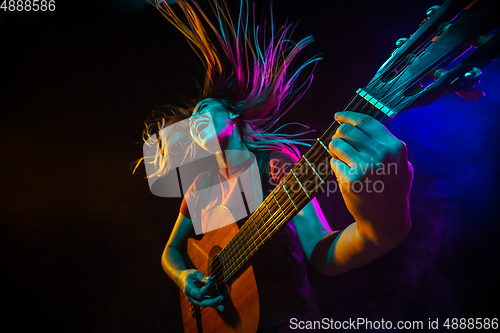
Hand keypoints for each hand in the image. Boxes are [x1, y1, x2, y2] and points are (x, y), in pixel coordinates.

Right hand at [178, 269, 224, 310]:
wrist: (181, 280)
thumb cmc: (188, 275)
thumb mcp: (194, 273)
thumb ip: (202, 277)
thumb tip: (212, 280)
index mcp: (188, 290)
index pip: (199, 294)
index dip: (207, 289)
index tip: (212, 282)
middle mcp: (191, 298)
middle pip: (202, 303)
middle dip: (213, 302)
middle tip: (222, 298)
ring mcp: (194, 301)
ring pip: (205, 305)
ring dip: (216, 305)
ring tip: (225, 305)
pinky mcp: (199, 301)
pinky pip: (207, 304)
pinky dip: (215, 304)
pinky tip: (223, 304)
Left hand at [328, 111, 412, 244]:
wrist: (386, 219)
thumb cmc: (392, 188)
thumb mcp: (401, 164)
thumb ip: (387, 144)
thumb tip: (362, 124)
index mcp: (395, 147)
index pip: (366, 122)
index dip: (348, 116)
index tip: (338, 116)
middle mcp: (381, 154)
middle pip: (347, 131)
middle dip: (339, 135)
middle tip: (338, 142)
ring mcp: (365, 167)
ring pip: (336, 144)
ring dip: (335, 149)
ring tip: (342, 158)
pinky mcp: (350, 180)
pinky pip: (334, 162)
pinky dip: (336, 166)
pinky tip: (345, 174)